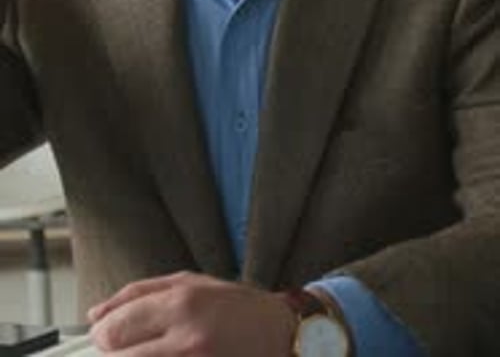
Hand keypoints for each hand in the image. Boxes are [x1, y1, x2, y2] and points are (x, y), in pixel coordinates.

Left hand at [88, 271, 295, 356]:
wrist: (281, 334)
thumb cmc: (237, 307)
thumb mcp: (190, 282)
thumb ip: (139, 294)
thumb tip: (96, 314)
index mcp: (181, 303)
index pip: (115, 329)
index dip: (102, 335)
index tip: (103, 337)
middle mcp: (185, 339)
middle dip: (114, 354)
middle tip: (127, 349)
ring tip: (153, 351)